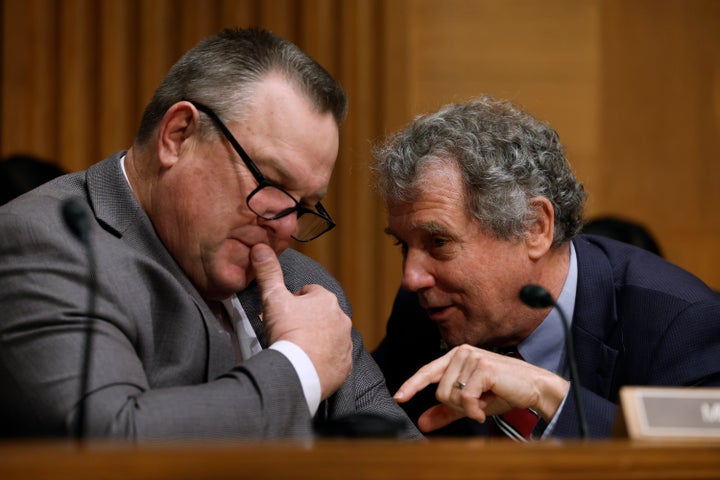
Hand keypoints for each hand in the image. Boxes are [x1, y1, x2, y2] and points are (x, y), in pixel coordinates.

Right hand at [250, 243, 351, 399]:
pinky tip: (309, 363)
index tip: (283, 312)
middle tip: (287, 331)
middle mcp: (342, 319)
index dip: (293, 301)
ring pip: (329, 336)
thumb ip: (268, 272)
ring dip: (317, 340)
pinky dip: (324, 360)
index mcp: (326, 300)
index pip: (309, 293)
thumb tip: (261, 248)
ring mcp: (345, 343)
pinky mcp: (345, 365)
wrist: (299, 371)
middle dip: (306, 320)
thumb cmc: (288, 332)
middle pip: (320, 315)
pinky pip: (335, 359)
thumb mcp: (273, 298)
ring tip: (297, 349)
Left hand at [393, 344, 568, 431]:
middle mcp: (461, 352)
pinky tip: (484, 408)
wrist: (533, 388)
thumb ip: (446, 411)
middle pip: (439, 390)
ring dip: (467, 408)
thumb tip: (422, 422)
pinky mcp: (482, 367)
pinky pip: (465, 397)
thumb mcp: (470, 403)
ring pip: (450, 394)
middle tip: (476, 406)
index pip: (427, 372)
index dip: (412, 385)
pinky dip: (473, 410)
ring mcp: (471, 357)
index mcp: (455, 356)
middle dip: (456, 406)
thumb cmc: (502, 391)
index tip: (398, 398)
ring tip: (483, 403)